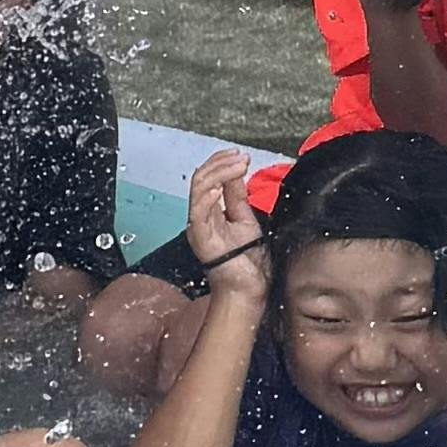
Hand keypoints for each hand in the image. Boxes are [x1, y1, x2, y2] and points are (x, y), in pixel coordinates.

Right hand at [184, 147, 267, 300]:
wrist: (248, 289)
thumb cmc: (247, 264)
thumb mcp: (246, 220)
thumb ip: (237, 197)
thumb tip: (237, 173)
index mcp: (209, 212)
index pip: (208, 178)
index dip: (221, 162)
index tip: (241, 156)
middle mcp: (200, 217)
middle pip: (201, 178)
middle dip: (221, 163)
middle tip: (242, 158)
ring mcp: (198, 226)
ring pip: (199, 188)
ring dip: (219, 172)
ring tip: (238, 166)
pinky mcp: (201, 237)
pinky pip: (198, 210)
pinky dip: (208, 195)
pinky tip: (221, 186)